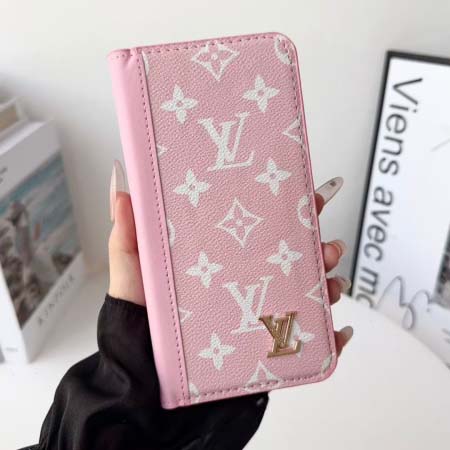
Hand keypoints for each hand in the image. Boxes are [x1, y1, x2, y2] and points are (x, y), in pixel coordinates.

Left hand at [108, 161, 352, 355]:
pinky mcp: (268, 348)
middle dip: (322, 247)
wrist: (146, 380)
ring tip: (331, 285)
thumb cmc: (139, 323)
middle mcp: (249, 283)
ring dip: (331, 286)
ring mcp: (261, 315)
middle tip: (325, 246)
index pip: (265, 228)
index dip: (293, 210)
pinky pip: (309, 344)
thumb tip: (122, 186)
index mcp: (226, 260)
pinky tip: (338, 333)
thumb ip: (128, 233)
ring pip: (311, 295)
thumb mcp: (131, 274)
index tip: (310, 198)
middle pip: (298, 258)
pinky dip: (331, 339)